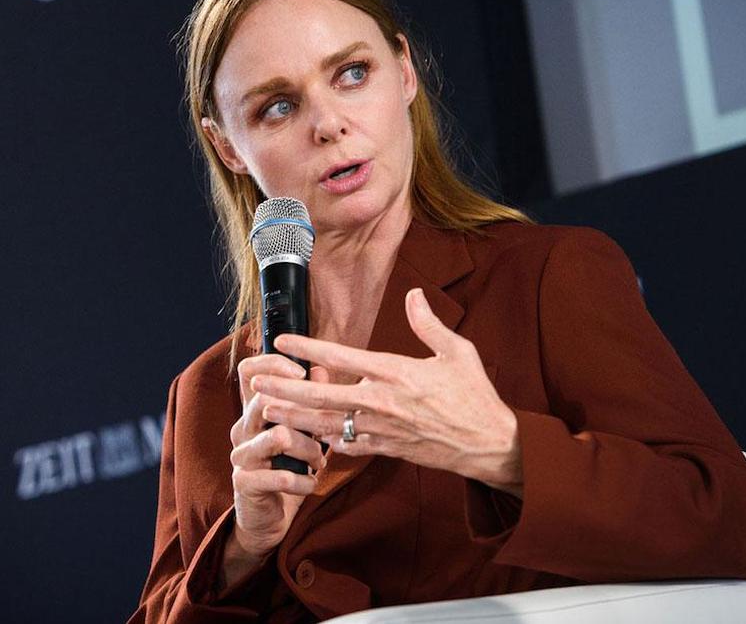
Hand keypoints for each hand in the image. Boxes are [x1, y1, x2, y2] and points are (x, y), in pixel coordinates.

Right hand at [227, 353, 327, 557]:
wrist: (270, 518)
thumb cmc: (289, 469)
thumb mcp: (303, 432)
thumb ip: (308, 404)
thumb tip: (321, 370)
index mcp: (253, 411)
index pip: (249, 371)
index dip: (273, 364)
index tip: (301, 373)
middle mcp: (243, 428)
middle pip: (267, 399)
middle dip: (304, 414)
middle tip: (324, 432)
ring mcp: (241, 455)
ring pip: (281, 436)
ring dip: (310, 450)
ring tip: (319, 462)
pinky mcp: (245, 482)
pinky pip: (281, 476)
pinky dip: (305, 482)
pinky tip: (310, 485)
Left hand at [253, 288, 522, 493]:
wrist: (491, 445)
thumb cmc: (476, 397)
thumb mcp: (458, 352)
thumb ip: (429, 324)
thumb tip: (414, 294)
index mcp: (396, 372)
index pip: (341, 357)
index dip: (307, 347)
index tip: (282, 339)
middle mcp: (382, 402)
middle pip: (321, 394)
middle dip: (284, 387)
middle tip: (254, 380)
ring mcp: (382, 429)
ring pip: (326, 424)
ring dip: (294, 415)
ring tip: (266, 408)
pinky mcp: (386, 450)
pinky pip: (347, 446)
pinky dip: (324, 441)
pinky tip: (304, 435)